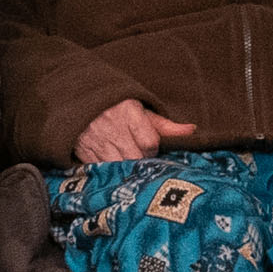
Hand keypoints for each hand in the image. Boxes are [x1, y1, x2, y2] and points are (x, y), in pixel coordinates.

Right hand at [74, 98, 188, 168]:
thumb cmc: (117, 108)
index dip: (153, 149)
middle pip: (136, 157)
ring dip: (126, 168)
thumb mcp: (141, 111)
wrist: (79, 100)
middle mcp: (112, 125)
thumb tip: (192, 130)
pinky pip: (102, 169)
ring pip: (119, 166)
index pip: (150, 142)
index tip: (149, 148)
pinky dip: (109, 171)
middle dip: (141, 160)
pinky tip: (112, 165)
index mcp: (129, 112)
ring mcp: (96, 139)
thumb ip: (166, 125)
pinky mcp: (84, 151)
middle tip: (139, 157)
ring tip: (127, 161)